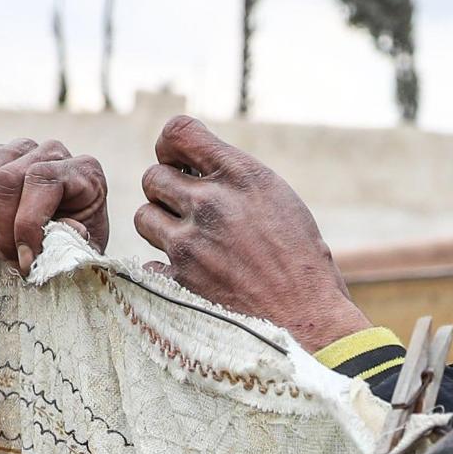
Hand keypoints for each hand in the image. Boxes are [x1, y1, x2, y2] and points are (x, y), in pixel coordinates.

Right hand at [0, 140, 108, 271]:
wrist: (60, 234)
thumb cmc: (73, 242)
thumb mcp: (82, 249)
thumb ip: (73, 243)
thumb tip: (61, 232)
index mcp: (83, 170)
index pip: (41, 180)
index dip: (27, 223)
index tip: (25, 260)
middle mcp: (51, 151)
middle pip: (6, 178)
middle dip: (2, 227)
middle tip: (8, 257)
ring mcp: (19, 148)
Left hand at [132, 117, 370, 348]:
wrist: (309, 321)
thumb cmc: (303, 263)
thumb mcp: (279, 201)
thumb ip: (236, 179)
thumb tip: (193, 166)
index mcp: (242, 177)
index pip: (178, 132)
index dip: (170, 146)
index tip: (178, 162)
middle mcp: (211, 203)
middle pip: (153, 176)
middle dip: (166, 191)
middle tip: (187, 211)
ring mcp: (191, 244)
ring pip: (144, 217)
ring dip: (161, 227)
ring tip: (191, 243)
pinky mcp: (179, 281)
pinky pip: (149, 262)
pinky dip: (164, 269)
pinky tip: (192, 276)